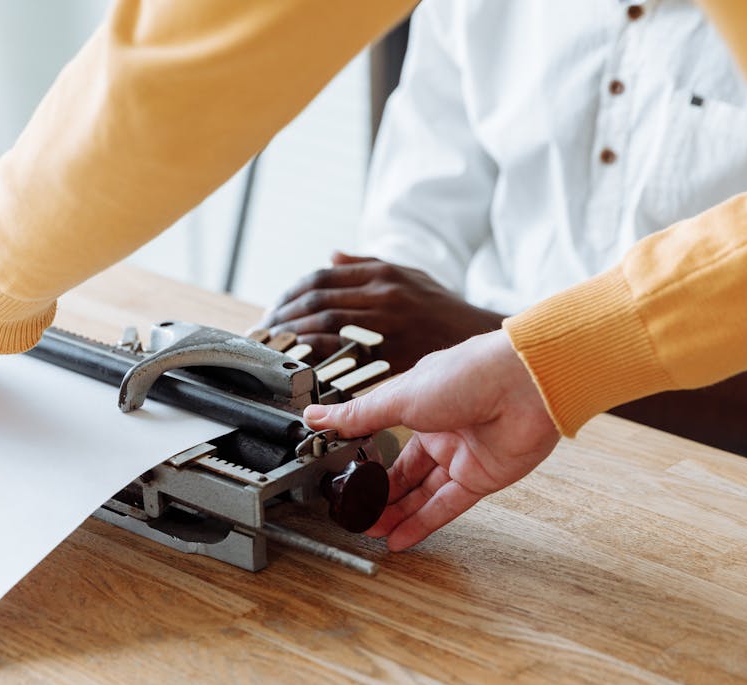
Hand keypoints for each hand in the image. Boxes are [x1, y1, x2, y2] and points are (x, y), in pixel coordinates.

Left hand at [261, 252, 504, 371]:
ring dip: (293, 336)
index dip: (290, 294)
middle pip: (317, 298)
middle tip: (262, 335)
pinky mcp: (396, 351)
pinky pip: (348, 353)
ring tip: (273, 349)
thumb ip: (368, 265)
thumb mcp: (410, 276)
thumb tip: (330, 255)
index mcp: (383, 273)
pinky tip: (301, 366)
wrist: (484, 339)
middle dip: (283, 317)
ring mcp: (389, 322)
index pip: (322, 277)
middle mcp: (383, 293)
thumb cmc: (443, 311)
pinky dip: (319, 358)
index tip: (272, 312)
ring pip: (326, 323)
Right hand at [304, 329, 558, 550]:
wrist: (525, 383)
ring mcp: (461, 456)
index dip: (365, 464)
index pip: (384, 441)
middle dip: (378, 497)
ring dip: (396, 514)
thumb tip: (316, 416)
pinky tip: (398, 539)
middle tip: (354, 516)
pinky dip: (422, 523)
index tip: (343, 483)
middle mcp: (440, 431)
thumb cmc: (468, 374)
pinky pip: (446, 506)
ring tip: (369, 532)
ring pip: (421, 493)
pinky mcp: (481, 478)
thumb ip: (358, 416)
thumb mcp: (400, 396)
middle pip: (402, 474)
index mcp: (419, 404)